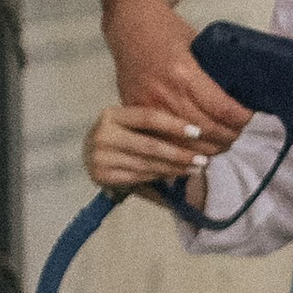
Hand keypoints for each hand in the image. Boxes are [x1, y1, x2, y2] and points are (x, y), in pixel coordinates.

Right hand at [85, 101, 206, 200]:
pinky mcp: (102, 176)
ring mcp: (100, 157)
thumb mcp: (129, 123)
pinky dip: (161, 175)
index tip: (198, 132)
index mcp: (112, 115)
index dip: (174, 124)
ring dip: (175, 168)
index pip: (148, 117)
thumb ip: (152, 125)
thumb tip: (194, 131)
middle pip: (150, 145)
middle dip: (179, 153)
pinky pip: (140, 177)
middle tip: (203, 159)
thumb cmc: (120, 135)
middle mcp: (103, 135)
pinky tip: (176, 174)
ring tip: (196, 168)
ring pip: (147, 164)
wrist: (89, 154)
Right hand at [105, 0, 249, 153]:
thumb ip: (216, 70)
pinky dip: (184, 151)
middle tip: (238, 132)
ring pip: (187, 144)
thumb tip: (243, 93)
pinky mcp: (135, 113)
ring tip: (222, 142)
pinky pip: (163, 142)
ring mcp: (148, 107)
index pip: (223, 110)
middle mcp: (166, 94)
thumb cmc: (167, 30)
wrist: (128, 25)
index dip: (241, 119)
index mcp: (185, 74)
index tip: (249, 116)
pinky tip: (197, 149)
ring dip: (210, 147)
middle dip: (229, 136)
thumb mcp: (200, 44)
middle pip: (207, 131)